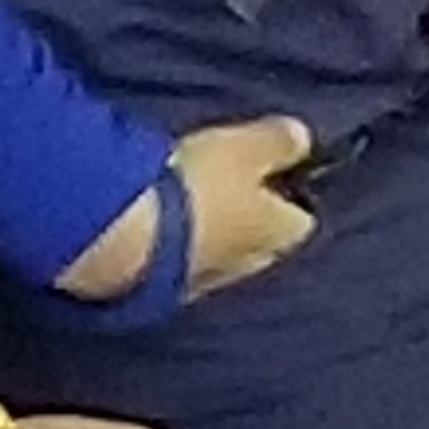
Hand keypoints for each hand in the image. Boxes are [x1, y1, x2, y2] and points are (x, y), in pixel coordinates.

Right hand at [56, 115, 317, 307]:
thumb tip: (305, 138)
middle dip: (253, 221)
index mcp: (276, 233)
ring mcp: (206, 283)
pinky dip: (176, 250)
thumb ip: (277, 142)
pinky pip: (181, 266)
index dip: (293, 198)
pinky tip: (158, 231)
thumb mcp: (243, 147)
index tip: (278, 177)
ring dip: (212, 237)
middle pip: (263, 243)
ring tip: (189, 206)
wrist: (124, 238)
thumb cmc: (197, 186)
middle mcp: (249, 265)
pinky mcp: (164, 291)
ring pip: (222, 257)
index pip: (302, 221)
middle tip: (233, 189)